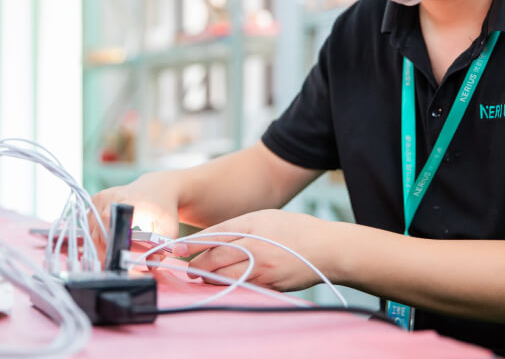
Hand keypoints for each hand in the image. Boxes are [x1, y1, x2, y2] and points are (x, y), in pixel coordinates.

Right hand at [88, 172, 180, 260]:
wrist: (158, 188)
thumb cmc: (163, 209)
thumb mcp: (169, 228)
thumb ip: (161, 247)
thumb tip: (151, 263)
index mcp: (131, 202)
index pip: (109, 222)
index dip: (106, 243)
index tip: (110, 261)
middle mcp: (114, 196)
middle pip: (97, 228)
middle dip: (99, 250)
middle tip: (107, 265)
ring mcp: (103, 196)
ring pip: (90, 226)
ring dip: (95, 243)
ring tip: (107, 255)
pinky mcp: (97, 198)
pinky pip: (88, 221)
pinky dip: (93, 232)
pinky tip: (104, 240)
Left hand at [186, 209, 336, 291]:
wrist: (327, 249)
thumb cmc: (296, 229)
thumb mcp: (266, 217)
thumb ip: (240, 226)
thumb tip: (213, 239)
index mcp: (253, 224)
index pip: (215, 234)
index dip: (193, 243)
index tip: (176, 248)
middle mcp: (255, 246)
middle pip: (214, 258)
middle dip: (197, 264)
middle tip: (189, 267)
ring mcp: (262, 267)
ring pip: (224, 276)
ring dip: (209, 278)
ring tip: (203, 276)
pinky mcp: (269, 284)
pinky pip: (241, 287)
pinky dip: (229, 286)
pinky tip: (224, 284)